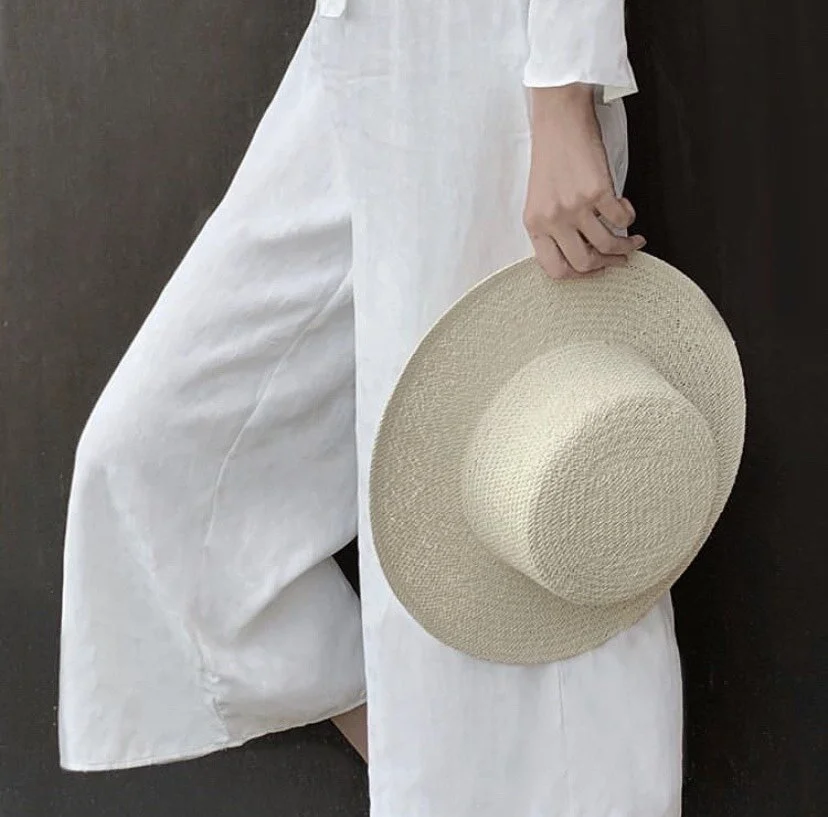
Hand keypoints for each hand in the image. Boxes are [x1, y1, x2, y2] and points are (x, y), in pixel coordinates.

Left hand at [523, 84, 645, 279]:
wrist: (560, 121)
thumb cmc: (551, 157)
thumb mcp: (540, 200)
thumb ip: (553, 228)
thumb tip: (580, 252)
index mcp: (535, 225)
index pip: (555, 269)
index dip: (578, 276)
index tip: (593, 270)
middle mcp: (553, 220)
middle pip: (584, 263)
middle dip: (606, 265)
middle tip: (619, 259)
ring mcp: (576, 207)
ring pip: (607, 245)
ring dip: (625, 247)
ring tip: (633, 241)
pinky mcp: (598, 191)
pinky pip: (621, 220)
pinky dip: (629, 219)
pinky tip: (627, 211)